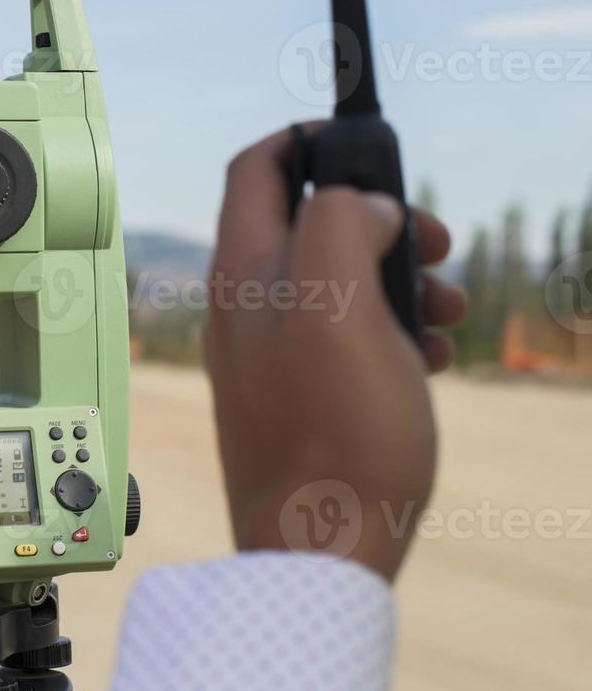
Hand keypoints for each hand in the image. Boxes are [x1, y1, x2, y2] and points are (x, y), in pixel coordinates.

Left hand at [204, 125, 468, 580]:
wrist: (319, 550)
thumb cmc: (335, 435)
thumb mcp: (342, 308)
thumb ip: (340, 229)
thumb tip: (361, 206)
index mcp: (244, 274)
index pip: (257, 169)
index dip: (307, 140)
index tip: (366, 142)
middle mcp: (244, 307)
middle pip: (308, 222)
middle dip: (381, 221)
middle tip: (436, 245)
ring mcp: (268, 353)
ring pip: (338, 281)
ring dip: (401, 281)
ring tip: (447, 312)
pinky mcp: (296, 395)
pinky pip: (345, 337)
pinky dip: (392, 332)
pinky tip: (428, 359)